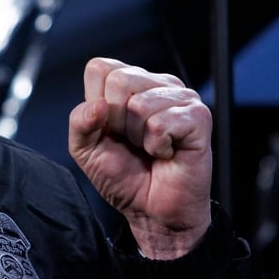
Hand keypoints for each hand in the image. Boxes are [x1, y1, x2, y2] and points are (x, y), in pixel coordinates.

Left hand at [68, 57, 212, 258]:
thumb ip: (80, 122)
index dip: (96, 104)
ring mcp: (181, 97)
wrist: (152, 210)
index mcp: (129, 83)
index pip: (100, 67)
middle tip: (132, 141)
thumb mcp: (85, 149)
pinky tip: (166, 152)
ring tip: (150, 148)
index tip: (109, 128)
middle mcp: (156, 83)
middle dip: (116, 121)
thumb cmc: (123, 175)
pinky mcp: (199, 117)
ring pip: (139, 104)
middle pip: (119, 80)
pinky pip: (161, 124)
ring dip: (138, 136)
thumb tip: (97, 105)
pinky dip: (157, 146)